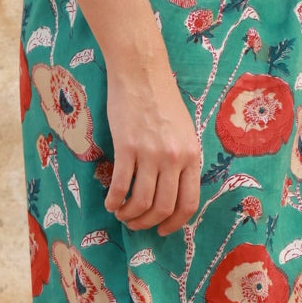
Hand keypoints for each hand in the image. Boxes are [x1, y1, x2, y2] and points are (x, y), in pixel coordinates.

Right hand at [103, 59, 202, 235]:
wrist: (142, 74)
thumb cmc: (163, 100)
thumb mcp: (184, 132)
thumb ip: (182, 160)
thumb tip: (173, 190)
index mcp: (192, 155)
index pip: (188, 203)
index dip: (175, 223)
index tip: (162, 229)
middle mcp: (174, 158)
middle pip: (163, 207)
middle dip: (148, 223)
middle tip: (136, 224)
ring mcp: (150, 153)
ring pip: (141, 201)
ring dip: (129, 215)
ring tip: (121, 214)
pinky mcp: (127, 147)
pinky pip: (120, 185)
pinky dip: (114, 200)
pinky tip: (110, 203)